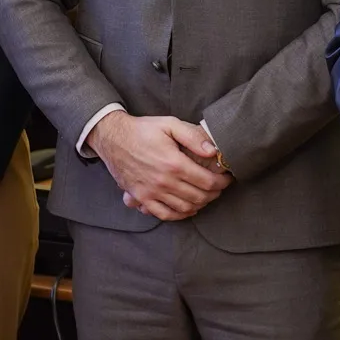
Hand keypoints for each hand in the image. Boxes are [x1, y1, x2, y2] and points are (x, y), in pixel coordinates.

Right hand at [90, 113, 230, 221]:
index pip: (207, 182)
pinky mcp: (142, 198)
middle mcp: (164, 182)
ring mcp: (152, 193)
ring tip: (206, 196)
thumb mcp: (169, 124)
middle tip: (219, 187)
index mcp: (174, 163)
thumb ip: (193, 136)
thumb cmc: (142, 130)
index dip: (222, 183)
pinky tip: (187, 209)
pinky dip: (179, 215)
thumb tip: (212, 150)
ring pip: (185, 208)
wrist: (112, 138)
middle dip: (214, 194)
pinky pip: (164, 214)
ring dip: (200, 204)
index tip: (227, 178)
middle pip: (199, 197)